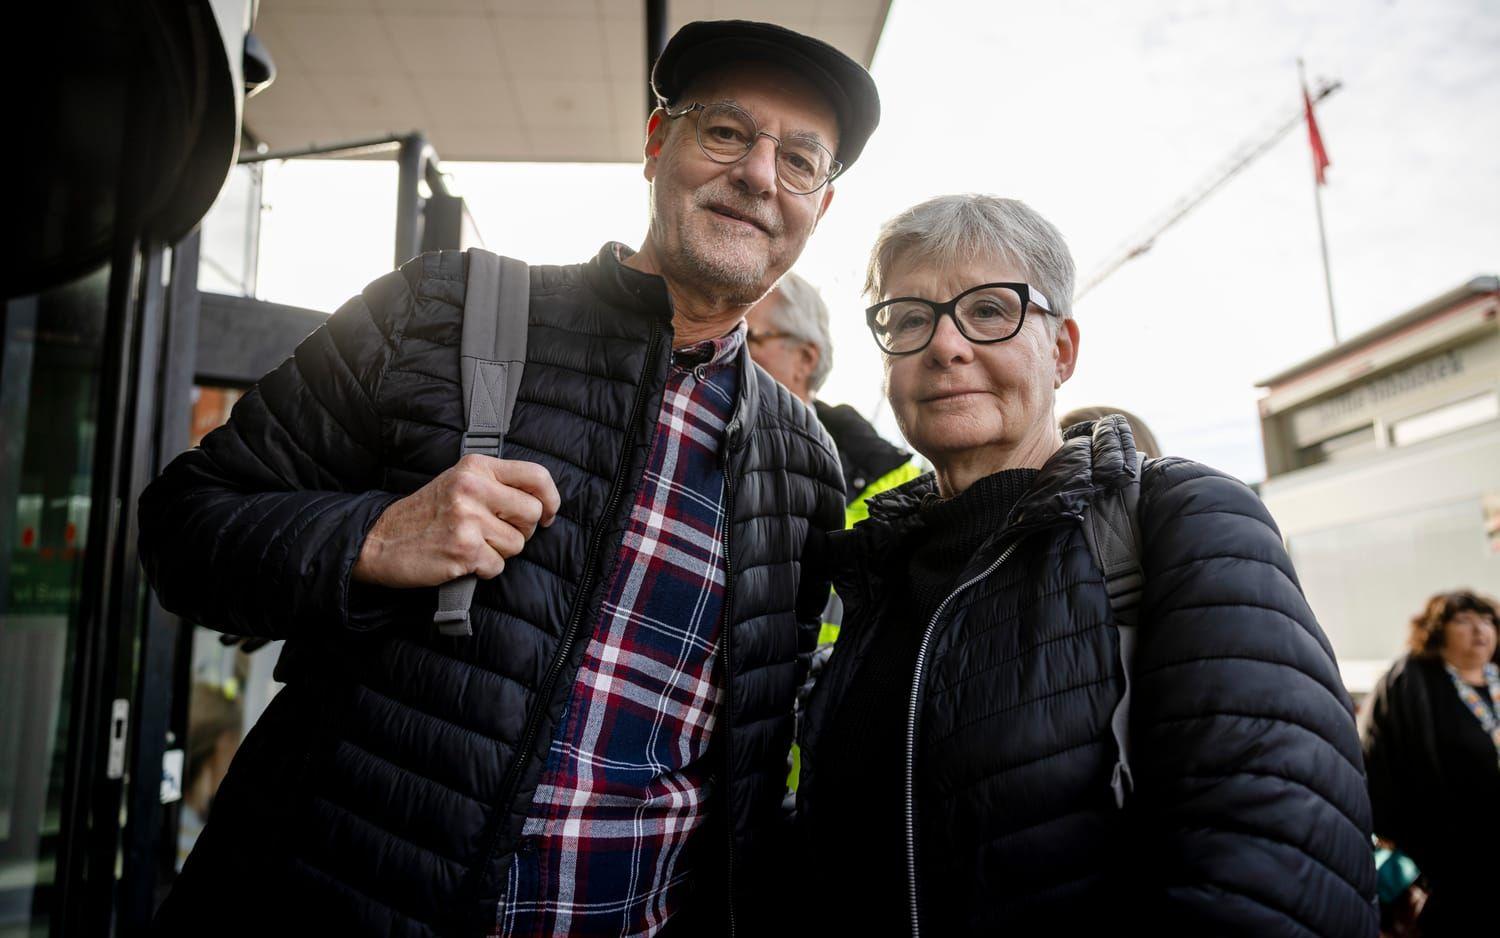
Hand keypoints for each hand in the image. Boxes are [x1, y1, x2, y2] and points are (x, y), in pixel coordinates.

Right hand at [352, 455, 559, 587]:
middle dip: (521, 531)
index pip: (536, 475)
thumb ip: (496, 484)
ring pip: (517, 544)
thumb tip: (543, 503)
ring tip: (471, 544)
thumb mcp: (460, 482)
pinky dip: (484, 570)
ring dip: (499, 552)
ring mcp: (468, 519)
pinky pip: (498, 566)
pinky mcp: (464, 550)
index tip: (547, 515)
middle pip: (532, 514)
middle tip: (496, 533)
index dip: (551, 498)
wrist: (379, 541)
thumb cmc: (426, 514)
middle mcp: (473, 488)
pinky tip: (462, 559)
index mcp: (476, 467)